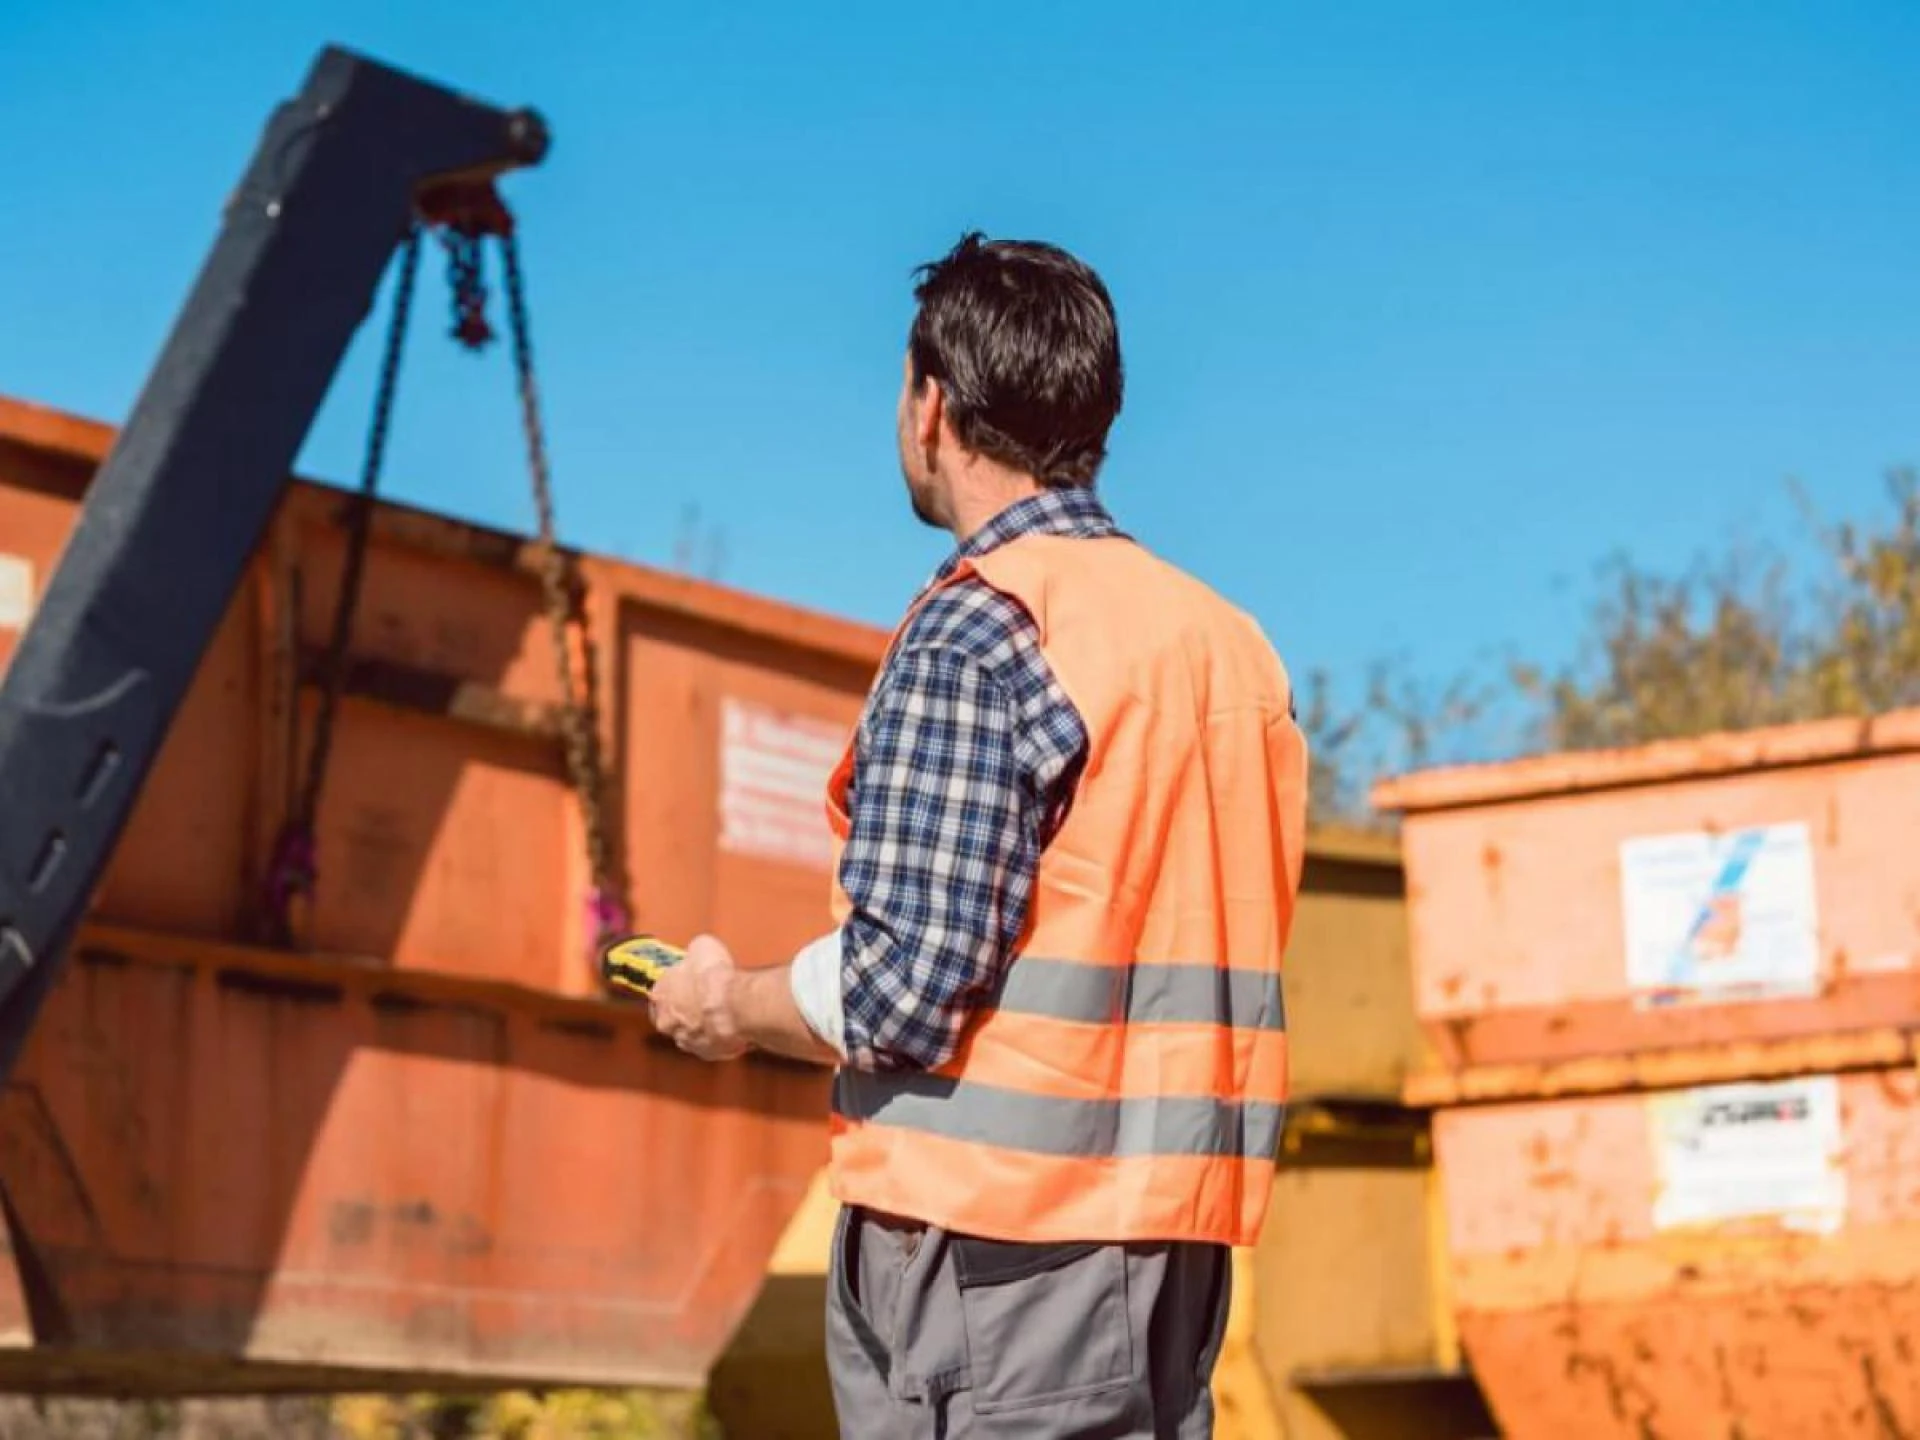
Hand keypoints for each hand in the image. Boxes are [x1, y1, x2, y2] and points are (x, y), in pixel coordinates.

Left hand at [648, 933, 748, 1060]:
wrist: (733, 1004)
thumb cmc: (714, 976)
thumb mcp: (702, 947)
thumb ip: (695, 953)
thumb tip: (699, 951)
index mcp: (659, 993)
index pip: (660, 990)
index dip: (677, 985)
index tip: (689, 980)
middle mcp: (667, 1021)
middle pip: (672, 1016)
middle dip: (687, 1009)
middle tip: (706, 999)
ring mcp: (687, 1040)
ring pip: (692, 1033)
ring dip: (704, 1025)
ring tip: (725, 1014)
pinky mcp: (708, 1053)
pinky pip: (713, 1045)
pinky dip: (722, 1037)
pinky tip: (735, 1026)